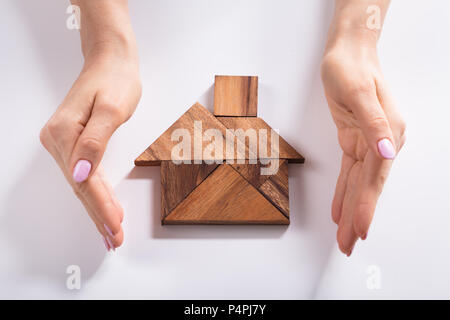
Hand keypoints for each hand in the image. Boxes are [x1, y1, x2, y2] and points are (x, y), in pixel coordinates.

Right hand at [40, 47, 140, 250]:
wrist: (110, 60)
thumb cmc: (115, 80)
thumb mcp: (112, 109)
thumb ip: (94, 142)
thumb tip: (80, 174)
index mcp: (65, 133)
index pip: (85, 181)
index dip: (101, 206)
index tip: (114, 226)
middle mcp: (57, 140)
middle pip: (80, 187)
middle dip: (99, 216)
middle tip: (114, 239)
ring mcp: (62, 142)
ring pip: (82, 185)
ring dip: (97, 209)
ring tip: (110, 232)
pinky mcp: (71, 142)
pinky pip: (84, 174)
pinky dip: (96, 193)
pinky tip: (104, 207)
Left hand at [321, 40, 405, 255]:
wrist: (347, 54)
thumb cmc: (352, 68)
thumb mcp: (359, 93)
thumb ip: (374, 124)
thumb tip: (387, 152)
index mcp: (388, 133)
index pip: (375, 177)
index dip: (366, 204)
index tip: (360, 228)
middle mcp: (381, 142)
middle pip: (367, 186)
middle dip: (357, 217)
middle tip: (348, 244)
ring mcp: (369, 142)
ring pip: (358, 184)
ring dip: (350, 210)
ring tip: (343, 235)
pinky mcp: (355, 140)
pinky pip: (349, 172)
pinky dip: (343, 191)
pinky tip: (339, 209)